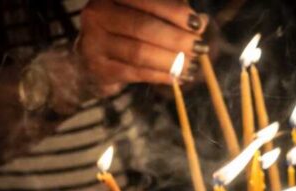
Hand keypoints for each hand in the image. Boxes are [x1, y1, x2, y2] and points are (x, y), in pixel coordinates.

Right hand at [79, 0, 208, 92]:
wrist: (95, 57)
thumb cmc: (126, 30)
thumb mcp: (145, 14)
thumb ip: (171, 15)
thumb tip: (202, 21)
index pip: (146, 1)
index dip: (174, 12)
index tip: (197, 24)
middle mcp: (97, 14)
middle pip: (143, 27)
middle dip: (176, 39)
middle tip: (199, 48)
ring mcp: (94, 42)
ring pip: (140, 52)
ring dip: (171, 60)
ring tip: (191, 65)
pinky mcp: (98, 68)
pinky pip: (136, 73)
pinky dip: (161, 76)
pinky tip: (178, 77)